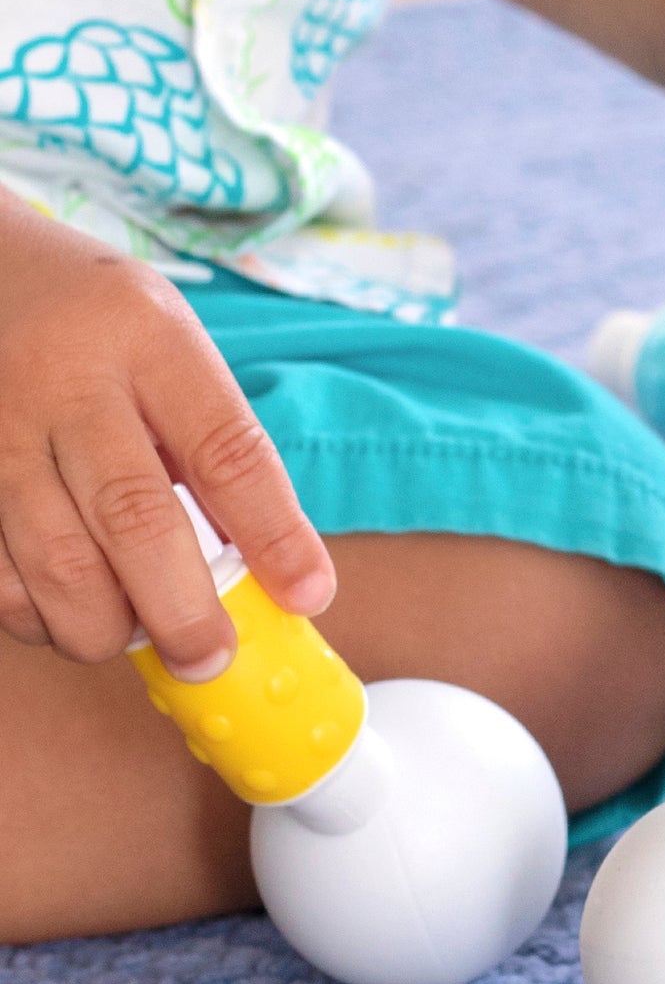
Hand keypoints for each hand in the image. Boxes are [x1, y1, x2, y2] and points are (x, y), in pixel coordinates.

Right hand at [0, 201, 334, 677]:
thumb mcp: (172, 349)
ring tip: (143, 640)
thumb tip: (267, 563)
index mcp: (148, 339)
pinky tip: (69, 615)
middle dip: (181, 609)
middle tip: (212, 658)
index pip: (228, 450)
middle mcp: (64, 379)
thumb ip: (213, 443)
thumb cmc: (101, 325)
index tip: (309, 595)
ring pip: (51, 558)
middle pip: (132, 517)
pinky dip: (36, 613)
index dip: (275, 533)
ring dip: (103, 624)